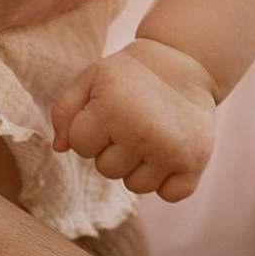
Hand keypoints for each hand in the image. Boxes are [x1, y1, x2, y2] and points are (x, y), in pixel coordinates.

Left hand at [52, 37, 218, 200]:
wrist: (183, 61)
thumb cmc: (130, 74)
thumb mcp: (91, 78)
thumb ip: (65, 110)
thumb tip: (60, 148)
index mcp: (112, 110)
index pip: (80, 147)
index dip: (90, 131)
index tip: (107, 113)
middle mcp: (142, 133)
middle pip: (107, 170)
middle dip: (114, 149)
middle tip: (131, 122)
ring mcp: (171, 150)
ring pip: (137, 186)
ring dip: (139, 167)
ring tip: (150, 136)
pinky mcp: (195, 161)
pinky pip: (171, 194)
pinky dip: (168, 181)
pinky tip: (169, 153)